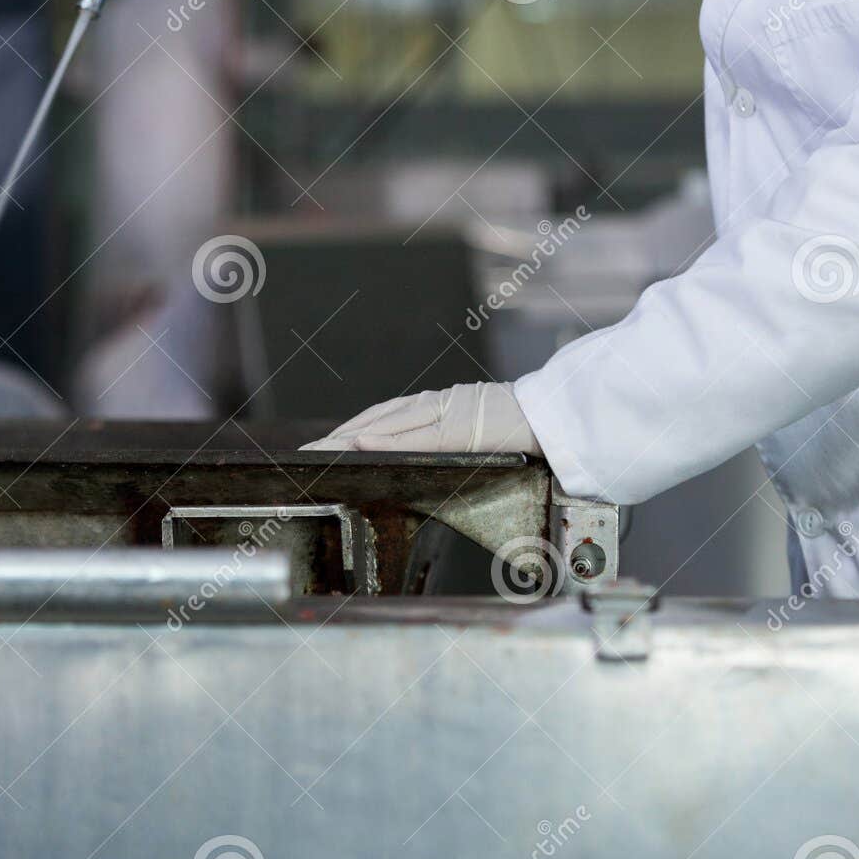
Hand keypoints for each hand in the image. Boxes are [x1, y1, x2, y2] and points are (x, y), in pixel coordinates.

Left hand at [299, 382, 540, 454]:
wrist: (551, 415)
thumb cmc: (518, 428)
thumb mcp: (475, 430)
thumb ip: (445, 436)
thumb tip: (417, 454)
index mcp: (438, 405)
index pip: (384, 416)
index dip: (352, 428)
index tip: (324, 442)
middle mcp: (434, 404)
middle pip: (376, 418)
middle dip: (339, 435)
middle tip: (307, 450)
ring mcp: (443, 413)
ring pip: (386, 423)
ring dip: (349, 436)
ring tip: (321, 449)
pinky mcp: (455, 428)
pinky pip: (412, 435)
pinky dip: (382, 439)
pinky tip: (357, 444)